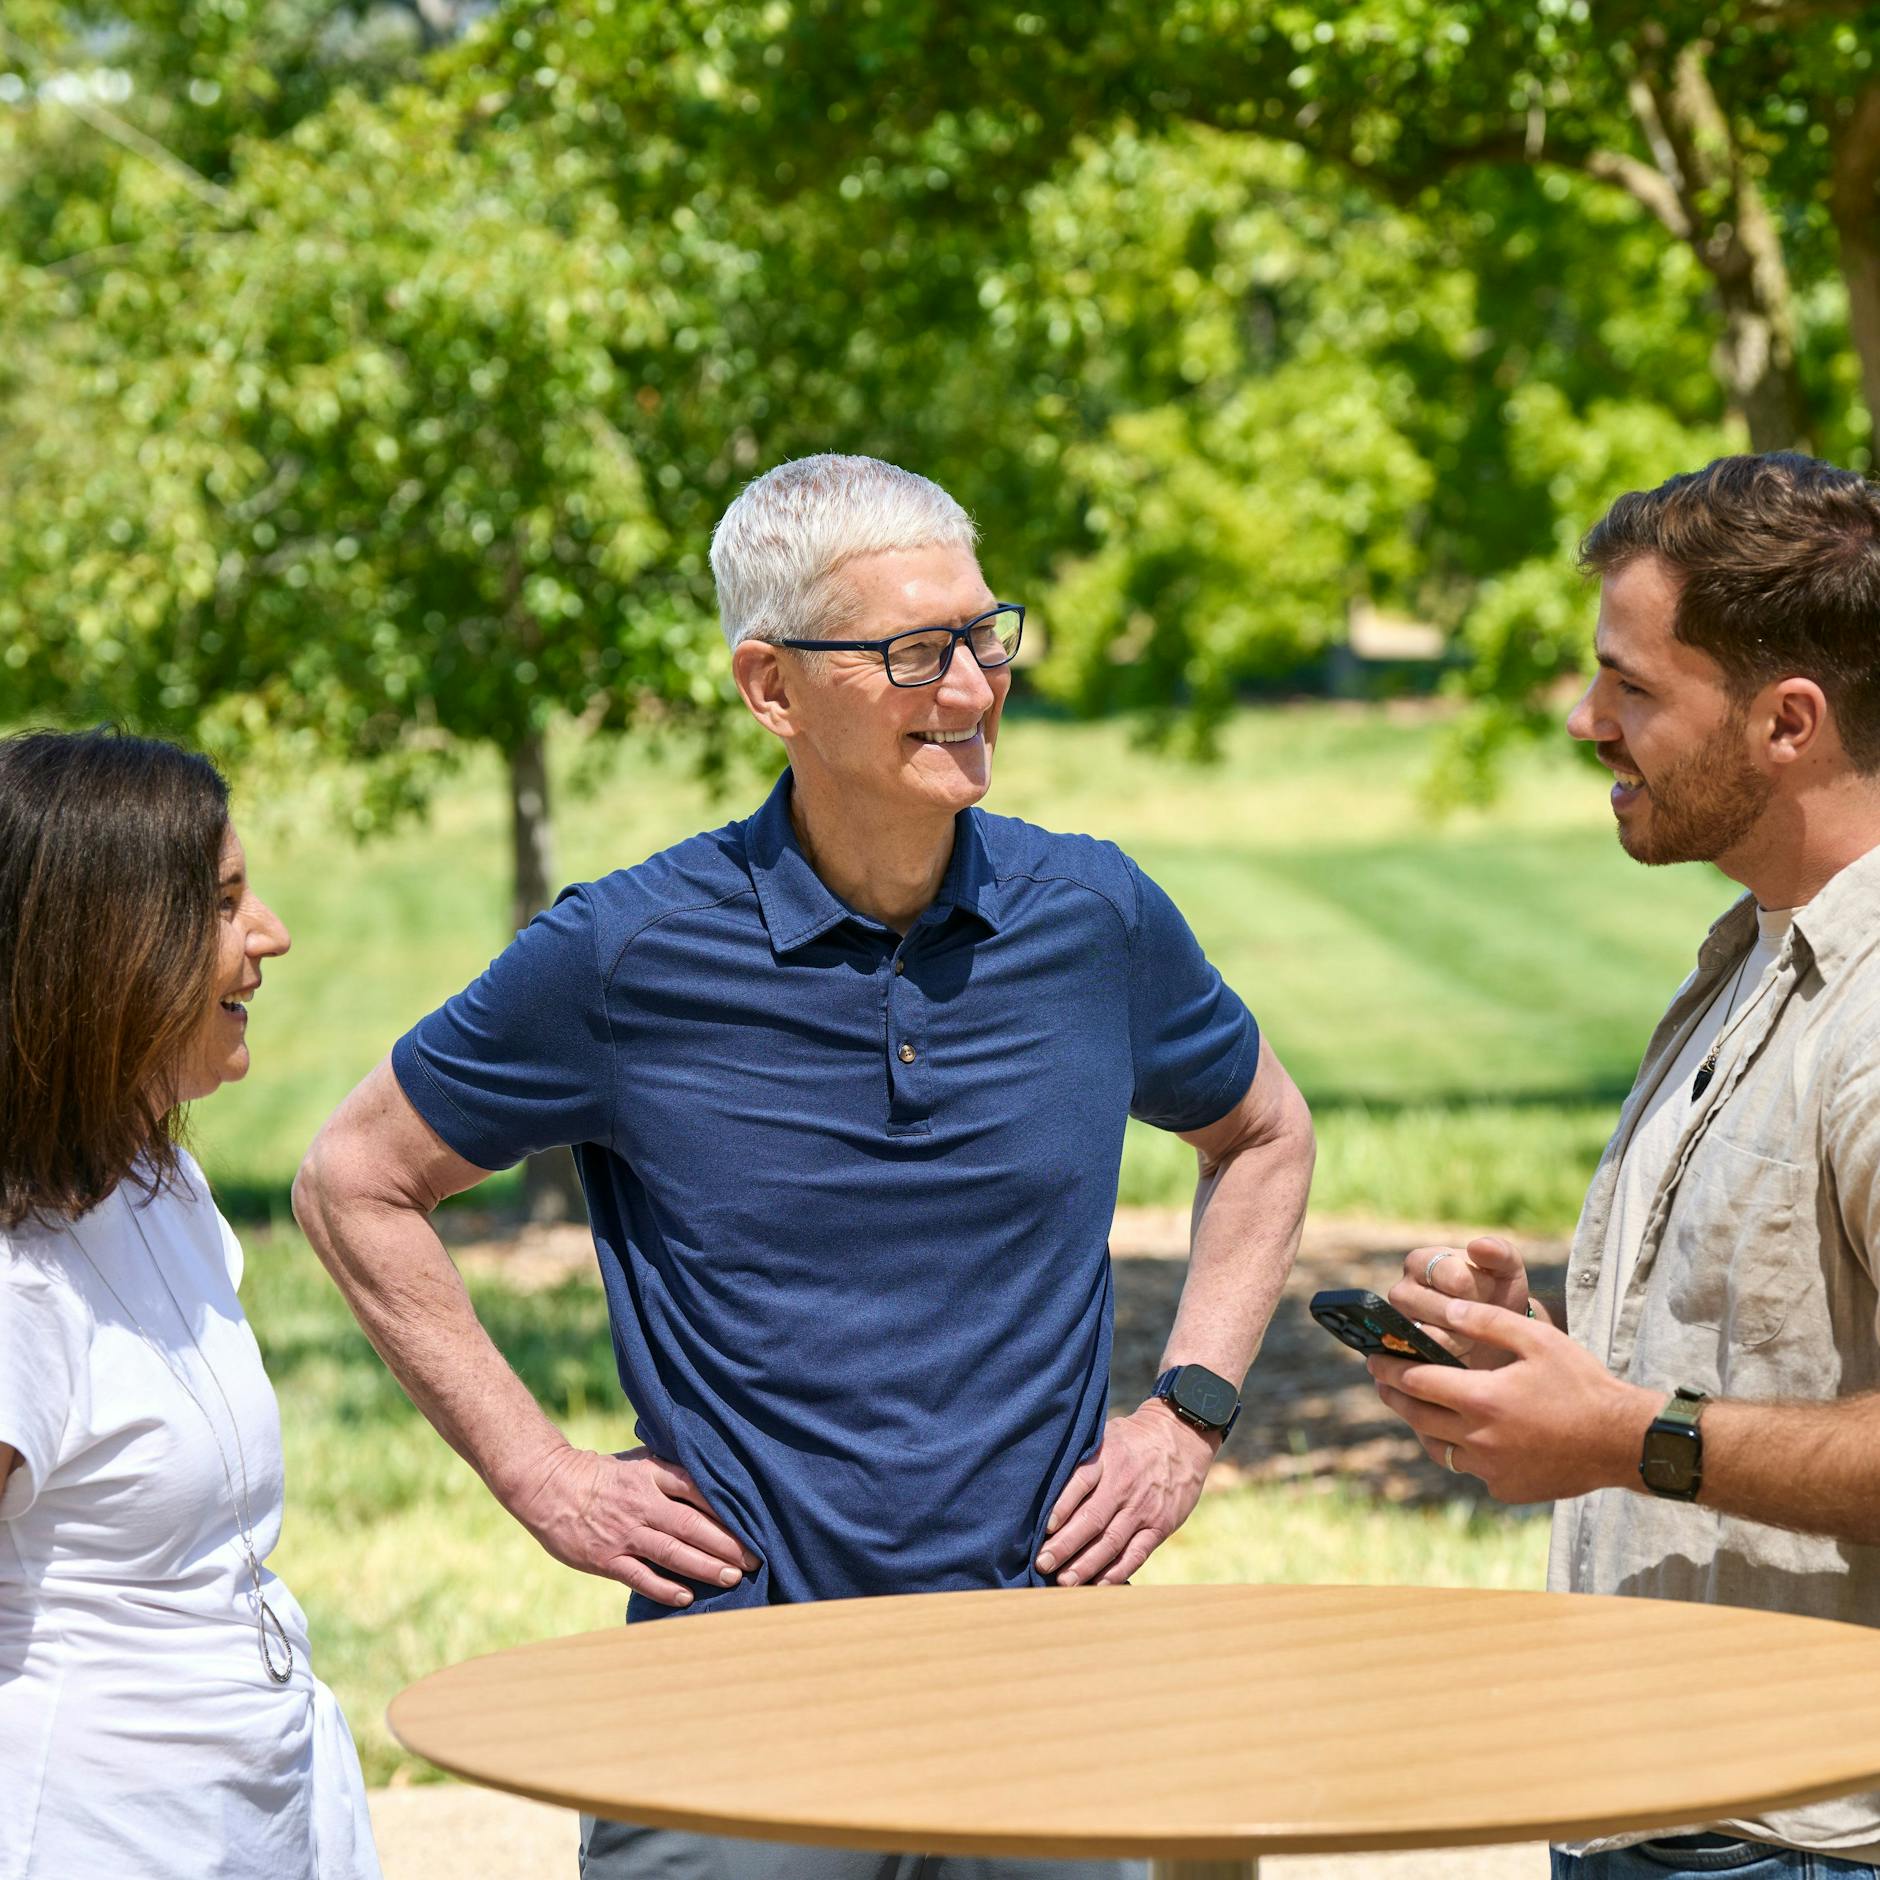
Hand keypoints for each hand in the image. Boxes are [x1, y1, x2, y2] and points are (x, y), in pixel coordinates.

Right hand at [513, 1444, 758, 1607]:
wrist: (548, 1486)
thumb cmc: (599, 1474)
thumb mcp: (636, 1461)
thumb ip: (669, 1471)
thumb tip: (709, 1478)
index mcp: (651, 1474)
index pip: (697, 1490)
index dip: (727, 1508)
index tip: (753, 1521)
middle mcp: (642, 1504)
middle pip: (692, 1525)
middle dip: (726, 1543)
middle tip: (754, 1558)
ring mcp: (624, 1533)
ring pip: (672, 1553)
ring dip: (705, 1567)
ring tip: (732, 1577)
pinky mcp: (606, 1559)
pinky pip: (641, 1577)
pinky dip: (665, 1589)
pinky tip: (687, 1597)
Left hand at [1035, 1402, 1213, 1586]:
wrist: (1183, 1437)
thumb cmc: (1133, 1440)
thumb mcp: (1108, 1435)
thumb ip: (1083, 1459)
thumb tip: (1045, 1484)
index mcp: (1108, 1457)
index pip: (1082, 1481)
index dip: (1062, 1505)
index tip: (1044, 1528)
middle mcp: (1125, 1484)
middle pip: (1092, 1518)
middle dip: (1065, 1545)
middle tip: (1042, 1563)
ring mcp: (1144, 1508)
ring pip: (1112, 1541)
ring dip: (1086, 1565)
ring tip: (1064, 1582)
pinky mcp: (1160, 1525)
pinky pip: (1136, 1553)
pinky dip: (1117, 1571)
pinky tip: (1098, 1585)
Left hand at [1367, 1302, 1656, 1502]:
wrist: (1622, 1442)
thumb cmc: (1582, 1384)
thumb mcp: (1537, 1338)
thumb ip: (1488, 1322)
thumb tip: (1448, 1310)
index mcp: (1482, 1399)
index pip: (1415, 1382)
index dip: (1389, 1367)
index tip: (1374, 1357)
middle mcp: (1479, 1440)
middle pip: (1417, 1416)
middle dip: (1393, 1395)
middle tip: (1381, 1380)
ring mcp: (1492, 1470)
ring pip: (1438, 1449)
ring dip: (1423, 1426)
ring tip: (1417, 1406)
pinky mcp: (1506, 1490)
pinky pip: (1470, 1470)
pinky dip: (1462, 1451)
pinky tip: (1467, 1434)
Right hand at [1389, 1234, 1530, 1368]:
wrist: (1493, 1336)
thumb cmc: (1497, 1295)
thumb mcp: (1506, 1270)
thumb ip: (1498, 1252)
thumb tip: (1476, 1246)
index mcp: (1420, 1262)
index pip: (1456, 1279)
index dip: (1483, 1291)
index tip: (1492, 1292)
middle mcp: (1401, 1291)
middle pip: (1445, 1311)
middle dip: (1474, 1319)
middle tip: (1484, 1319)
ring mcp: (1398, 1326)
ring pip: (1436, 1339)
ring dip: (1465, 1343)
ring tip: (1474, 1337)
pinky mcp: (1401, 1356)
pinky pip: (1428, 1362)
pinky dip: (1453, 1361)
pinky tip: (1463, 1354)